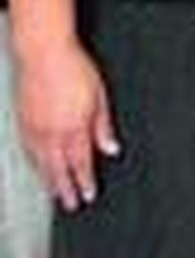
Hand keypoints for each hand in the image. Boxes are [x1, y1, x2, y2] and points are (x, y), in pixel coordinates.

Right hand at [17, 38, 118, 209]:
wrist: (42, 52)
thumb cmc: (73, 68)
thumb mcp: (99, 96)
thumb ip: (103, 126)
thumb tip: (111, 148)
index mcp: (73, 127)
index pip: (81, 163)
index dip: (85, 182)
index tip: (89, 195)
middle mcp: (51, 132)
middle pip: (58, 169)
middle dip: (66, 189)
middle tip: (71, 205)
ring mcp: (33, 127)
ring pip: (40, 162)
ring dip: (49, 179)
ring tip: (56, 193)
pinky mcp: (21, 120)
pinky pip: (28, 150)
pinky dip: (34, 163)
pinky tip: (38, 166)